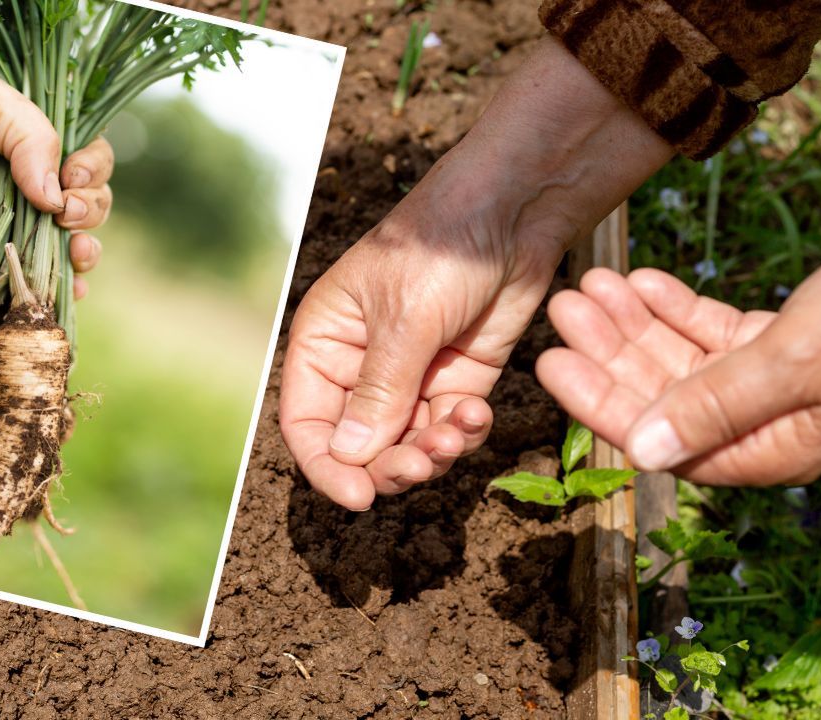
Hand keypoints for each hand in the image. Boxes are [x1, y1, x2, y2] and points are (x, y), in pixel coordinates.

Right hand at [280, 36, 674, 509]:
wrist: (512, 211)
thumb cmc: (440, 245)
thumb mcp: (405, 318)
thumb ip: (380, 391)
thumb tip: (350, 459)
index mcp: (324, 342)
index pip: (308, 424)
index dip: (327, 467)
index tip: (359, 498)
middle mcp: (361, 367)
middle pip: (360, 446)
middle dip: (389, 465)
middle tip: (422, 465)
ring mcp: (411, 377)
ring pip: (408, 446)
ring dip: (432, 454)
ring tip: (456, 434)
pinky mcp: (458, 381)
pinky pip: (450, 429)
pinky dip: (463, 434)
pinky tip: (478, 416)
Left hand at [538, 159, 820, 485]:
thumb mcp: (793, 360)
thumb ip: (715, 404)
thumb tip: (645, 451)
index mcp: (773, 451)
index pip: (664, 437)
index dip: (602, 401)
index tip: (552, 364)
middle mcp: (768, 426)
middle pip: (666, 395)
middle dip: (611, 353)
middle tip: (564, 308)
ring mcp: (776, 384)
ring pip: (685, 359)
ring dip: (637, 324)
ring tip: (593, 283)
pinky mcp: (783, 343)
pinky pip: (713, 333)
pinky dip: (678, 309)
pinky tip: (642, 281)